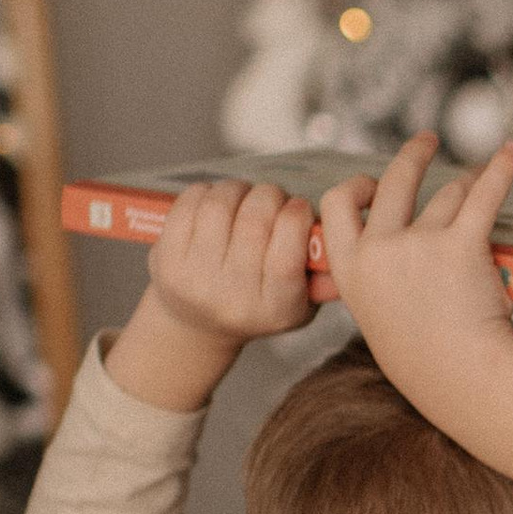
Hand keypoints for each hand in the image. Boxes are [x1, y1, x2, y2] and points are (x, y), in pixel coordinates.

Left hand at [106, 175, 333, 413]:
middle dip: (270, 195)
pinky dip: (209, 190)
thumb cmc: (259, 304)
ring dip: (240, 188)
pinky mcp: (166, 258)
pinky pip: (190, 203)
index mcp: (273, 308)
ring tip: (246, 197)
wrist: (197, 324)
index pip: (287, 254)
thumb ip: (325, 279)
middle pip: (255, 221)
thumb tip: (347, 254)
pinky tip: (219, 201)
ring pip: (221, 205)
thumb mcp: (300, 305)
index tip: (299, 207)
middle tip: (273, 198)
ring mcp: (194, 277)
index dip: (297, 217)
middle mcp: (232, 296)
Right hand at [318, 133, 512, 416]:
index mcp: (350, 269)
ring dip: (465, 183)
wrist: (458, 376)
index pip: (335, 206)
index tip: (372, 180)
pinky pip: (485, 194)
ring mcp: (418, 243)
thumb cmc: (425, 358)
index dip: (355, 187)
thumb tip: (404, 243)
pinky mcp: (461, 242)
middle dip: (412, 156)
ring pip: (446, 194)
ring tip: (479, 178)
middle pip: (393, 183)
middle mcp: (378, 249)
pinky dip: (502, 169)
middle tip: (426, 143)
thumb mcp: (380, 315)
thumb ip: (381, 277)